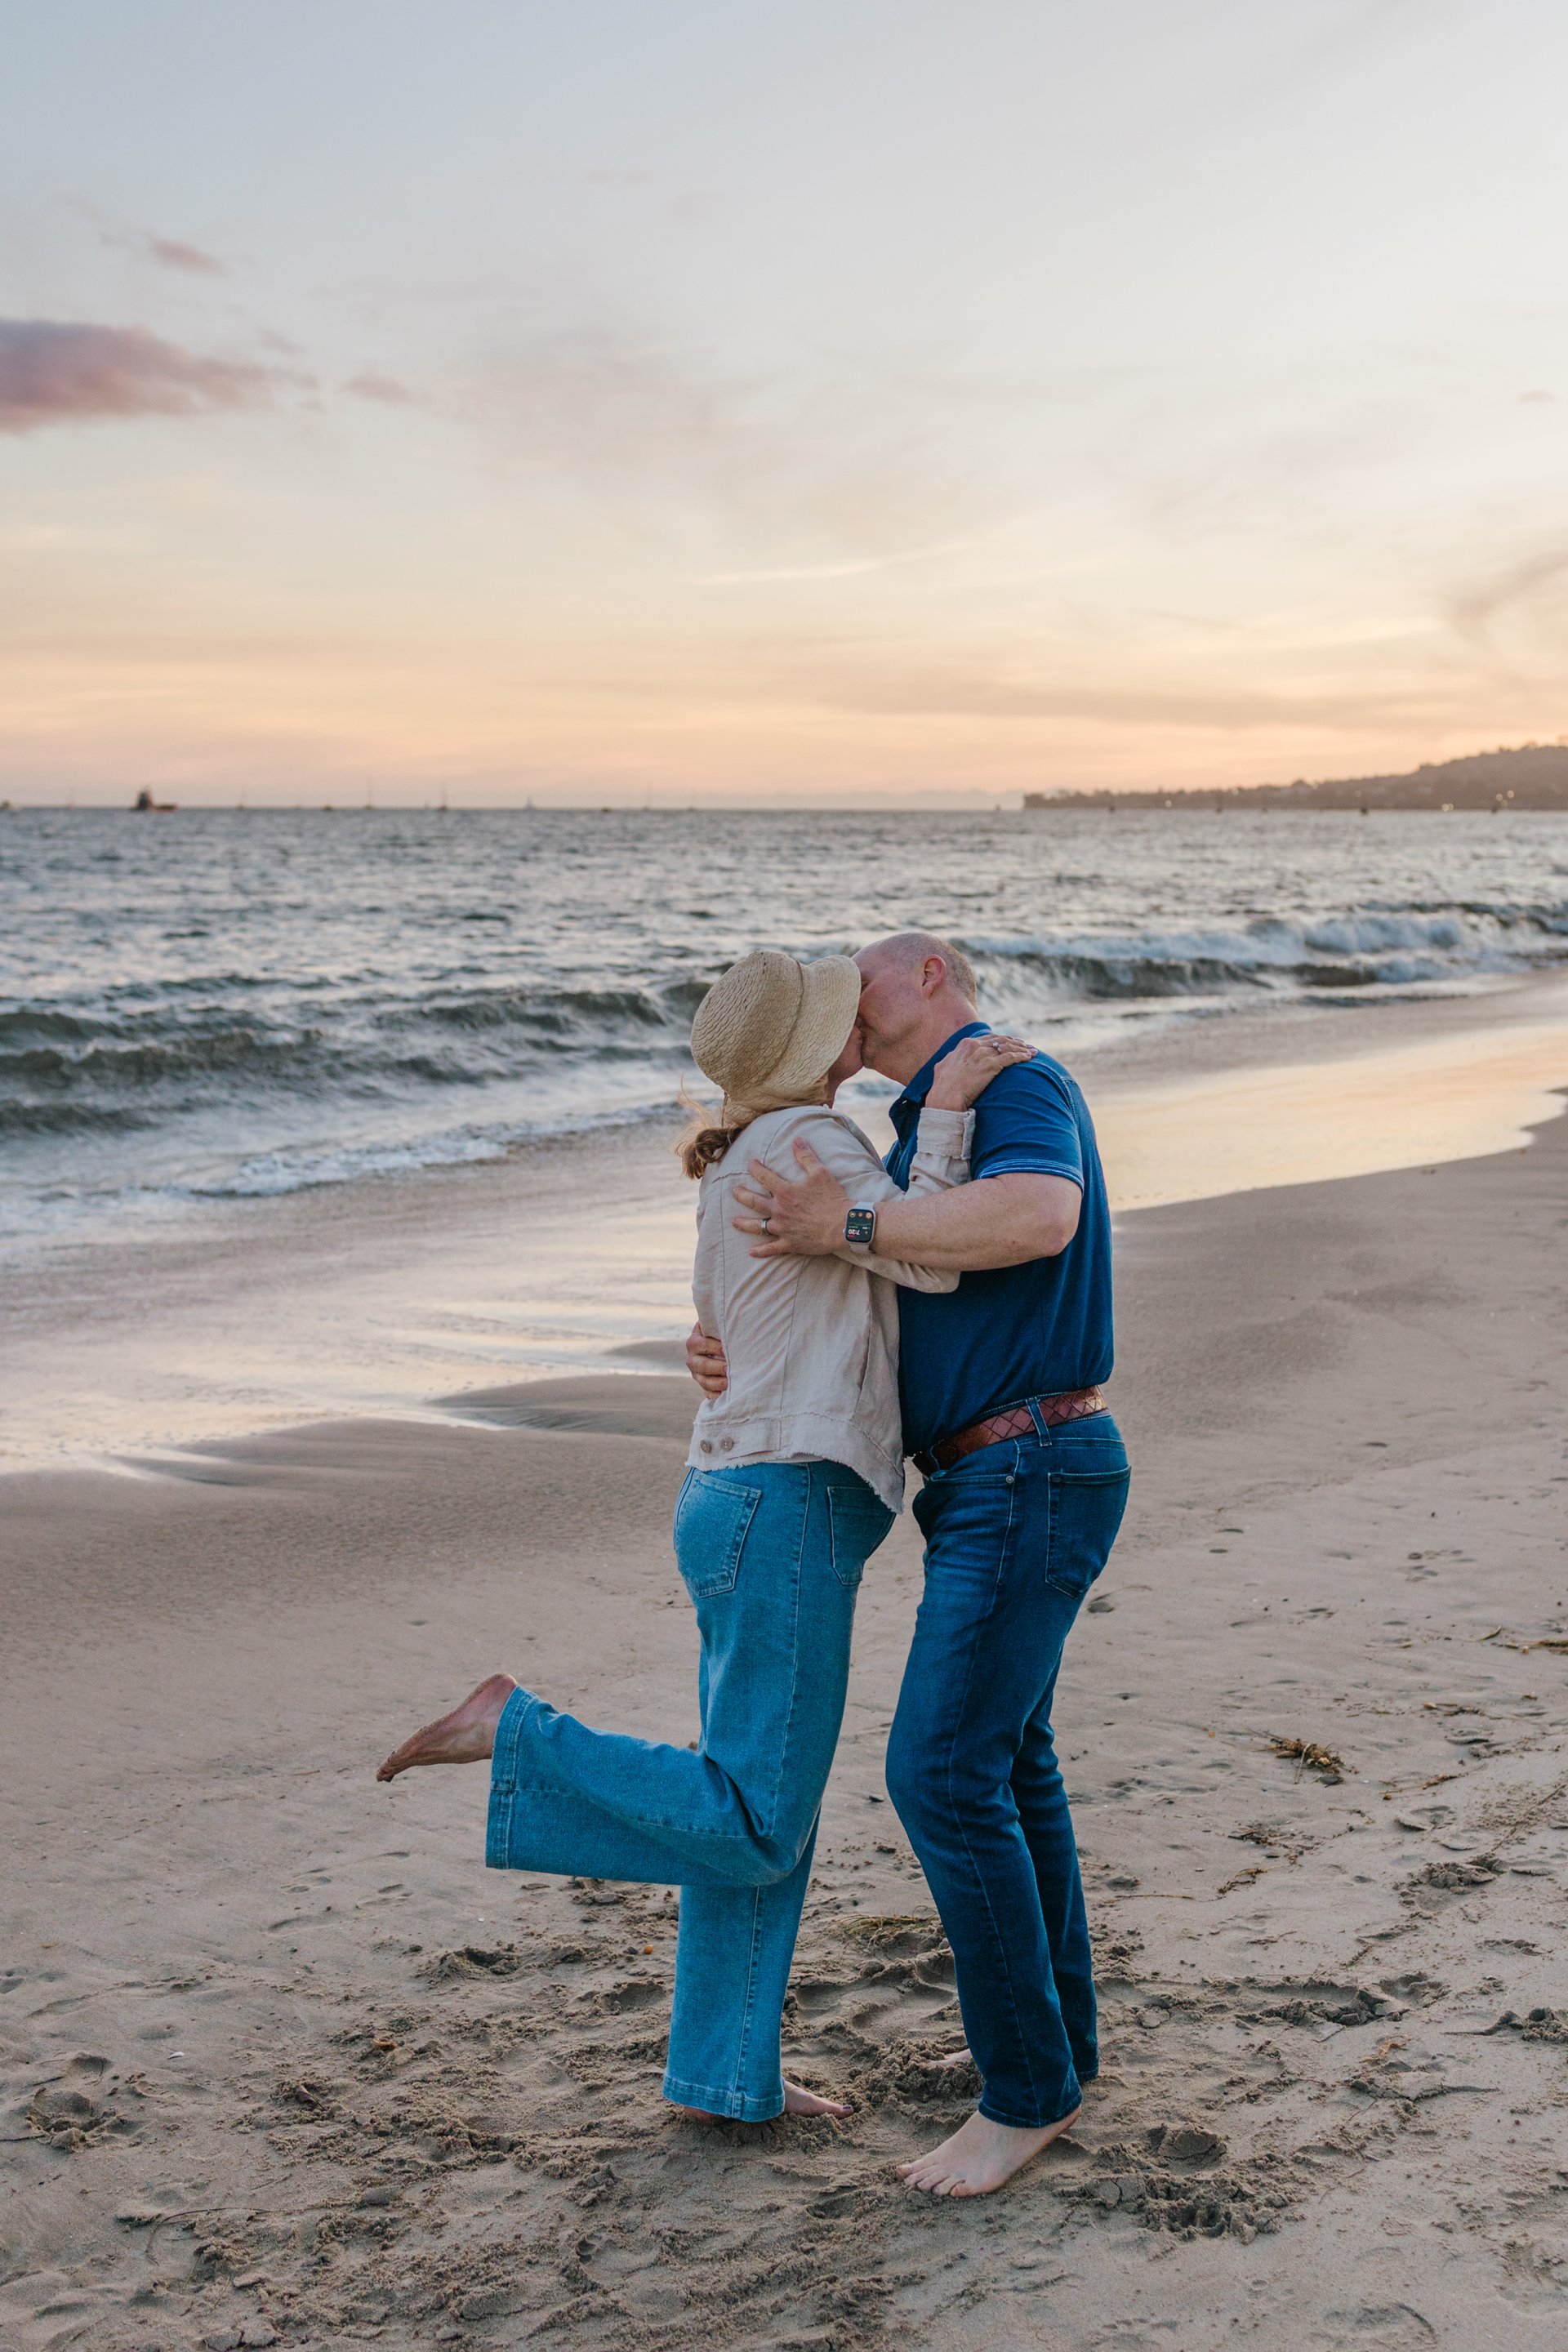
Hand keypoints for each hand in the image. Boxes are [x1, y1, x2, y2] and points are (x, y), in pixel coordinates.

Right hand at [686, 1321, 727, 1397]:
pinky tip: (726, 1395)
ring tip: (730, 1383)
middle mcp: (692, 1359)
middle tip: (729, 1368)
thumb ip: (720, 1324)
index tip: (727, 1349)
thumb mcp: (715, 1326)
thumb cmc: (720, 1331)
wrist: (717, 1342)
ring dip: (717, 1383)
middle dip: (716, 1367)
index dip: (715, 1347)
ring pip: (704, 1381)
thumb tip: (736, 1324)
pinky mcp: (704, 1384)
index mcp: (693, 1342)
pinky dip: (716, 1395)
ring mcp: (697, 1374)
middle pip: (702, 1366)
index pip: (702, 1345)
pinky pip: (708, 1393)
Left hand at [733, 1139, 850, 1256]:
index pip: (764, 1177)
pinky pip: (771, 1248)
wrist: (843, 1225)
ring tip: (734, 1222)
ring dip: (744, 1224)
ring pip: (757, 1226)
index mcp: (785, 1192)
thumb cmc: (832, 1198)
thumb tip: (797, 1139)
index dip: (755, 1168)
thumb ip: (806, 1156)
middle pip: (754, 1202)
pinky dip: (761, 1251)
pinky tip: (751, 1252)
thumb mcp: (820, 1173)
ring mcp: (782, 1228)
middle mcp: (779, 1210)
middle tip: (734, 1192)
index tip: (750, 1164)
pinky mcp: (789, 1244)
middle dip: (741, 1195)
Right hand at [925, 1033, 1034, 1111]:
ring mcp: (983, 1055)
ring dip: (1022, 1049)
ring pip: (1008, 1047)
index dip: (1003, 1040)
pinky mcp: (991, 1065)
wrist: (945, 1098)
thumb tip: (950, 1058)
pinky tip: (1029, 1058)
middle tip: (1026, 1046)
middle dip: (1016, 1042)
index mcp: (965, 1044)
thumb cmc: (943, 1087)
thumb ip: (951, 1059)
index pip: (989, 1038)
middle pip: (1001, 1040)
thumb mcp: (943, 1066)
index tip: (1011, 1043)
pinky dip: (1022, 1056)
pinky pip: (1011, 1058)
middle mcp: (975, 1046)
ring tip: (1032, 1052)